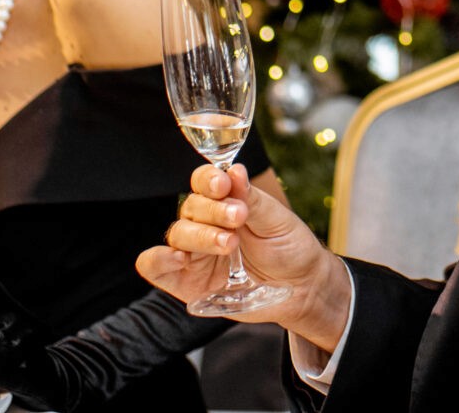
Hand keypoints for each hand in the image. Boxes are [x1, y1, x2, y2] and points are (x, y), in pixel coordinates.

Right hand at [138, 164, 351, 350]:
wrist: (302, 288)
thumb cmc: (290, 248)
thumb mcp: (277, 220)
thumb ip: (251, 199)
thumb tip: (234, 170)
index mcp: (225, 203)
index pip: (203, 182)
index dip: (207, 180)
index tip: (223, 184)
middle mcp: (205, 225)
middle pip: (191, 207)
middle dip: (213, 211)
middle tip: (239, 217)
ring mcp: (194, 254)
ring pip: (177, 234)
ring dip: (200, 236)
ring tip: (229, 243)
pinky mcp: (187, 283)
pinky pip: (156, 270)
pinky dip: (158, 260)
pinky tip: (178, 258)